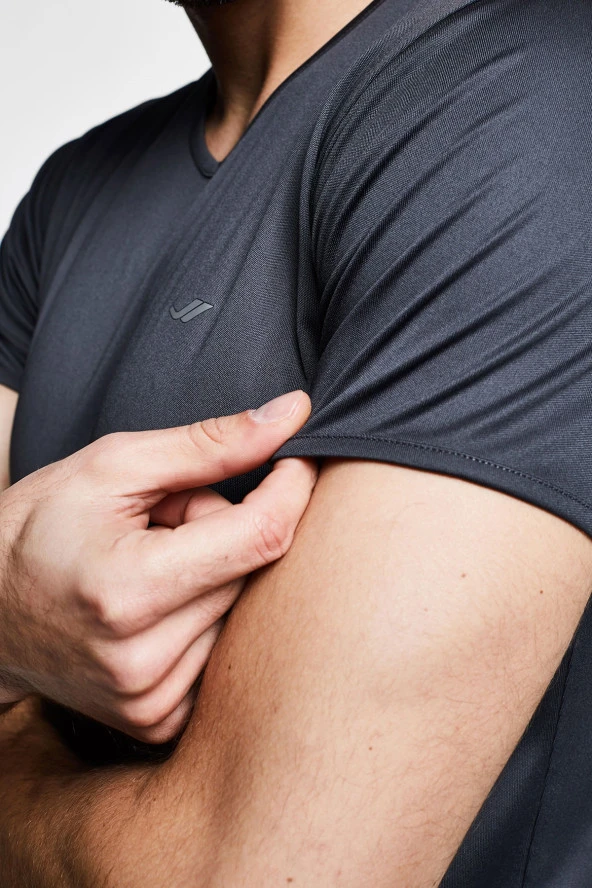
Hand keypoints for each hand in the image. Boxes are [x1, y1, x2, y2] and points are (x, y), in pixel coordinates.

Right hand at [0, 390, 317, 742]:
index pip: (259, 536)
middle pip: (250, 571)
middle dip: (226, 529)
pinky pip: (222, 650)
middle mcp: (142, 661)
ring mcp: (150, 701)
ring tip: (150, 565)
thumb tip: (294, 414)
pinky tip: (156, 607)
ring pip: (241, 610)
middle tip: (167, 520)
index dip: (291, 489)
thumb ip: (210, 444)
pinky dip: (203, 617)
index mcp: (128, 589)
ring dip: (214, 575)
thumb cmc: (40, 525)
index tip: (297, 459)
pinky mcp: (157, 721)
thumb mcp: (114, 465)